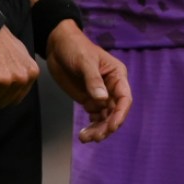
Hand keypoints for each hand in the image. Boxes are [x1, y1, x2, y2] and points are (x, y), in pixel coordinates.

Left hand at [43, 22, 131, 141]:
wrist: (58, 46)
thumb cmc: (75, 47)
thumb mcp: (84, 61)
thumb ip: (93, 80)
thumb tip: (102, 99)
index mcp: (117, 75)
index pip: (125, 98)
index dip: (120, 114)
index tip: (112, 127)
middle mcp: (112, 87)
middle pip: (115, 112)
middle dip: (107, 126)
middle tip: (95, 137)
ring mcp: (100, 94)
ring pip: (105, 117)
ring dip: (98, 129)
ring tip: (85, 138)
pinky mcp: (89, 99)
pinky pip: (95, 116)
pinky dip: (92, 126)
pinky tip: (83, 133)